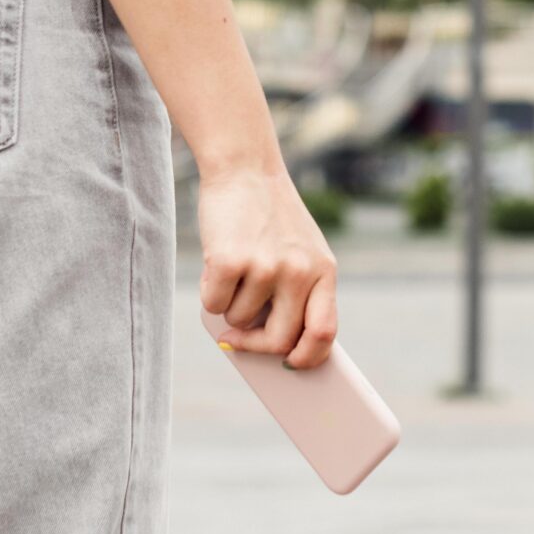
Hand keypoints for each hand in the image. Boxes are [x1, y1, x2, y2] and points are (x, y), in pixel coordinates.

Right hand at [197, 165, 338, 368]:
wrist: (244, 168)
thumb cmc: (269, 217)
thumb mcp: (300, 250)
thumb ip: (298, 293)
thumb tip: (276, 351)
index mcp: (324, 270)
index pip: (324, 333)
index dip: (307, 358)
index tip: (290, 365)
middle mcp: (299, 271)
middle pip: (280, 340)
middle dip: (256, 345)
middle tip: (239, 336)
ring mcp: (266, 266)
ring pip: (239, 321)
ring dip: (229, 305)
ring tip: (234, 269)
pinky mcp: (231, 261)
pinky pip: (214, 305)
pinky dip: (210, 292)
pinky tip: (217, 262)